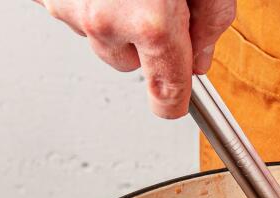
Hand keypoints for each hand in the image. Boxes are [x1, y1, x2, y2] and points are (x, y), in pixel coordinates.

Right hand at [36, 0, 235, 117]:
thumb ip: (211, 19)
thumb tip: (202, 54)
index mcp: (150, 20)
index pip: (169, 93)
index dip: (178, 102)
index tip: (177, 105)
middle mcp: (105, 20)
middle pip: (130, 63)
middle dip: (146, 41)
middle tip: (158, 3)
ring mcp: (67, 7)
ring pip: (99, 37)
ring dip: (113, 18)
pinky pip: (70, 12)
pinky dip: (86, 0)